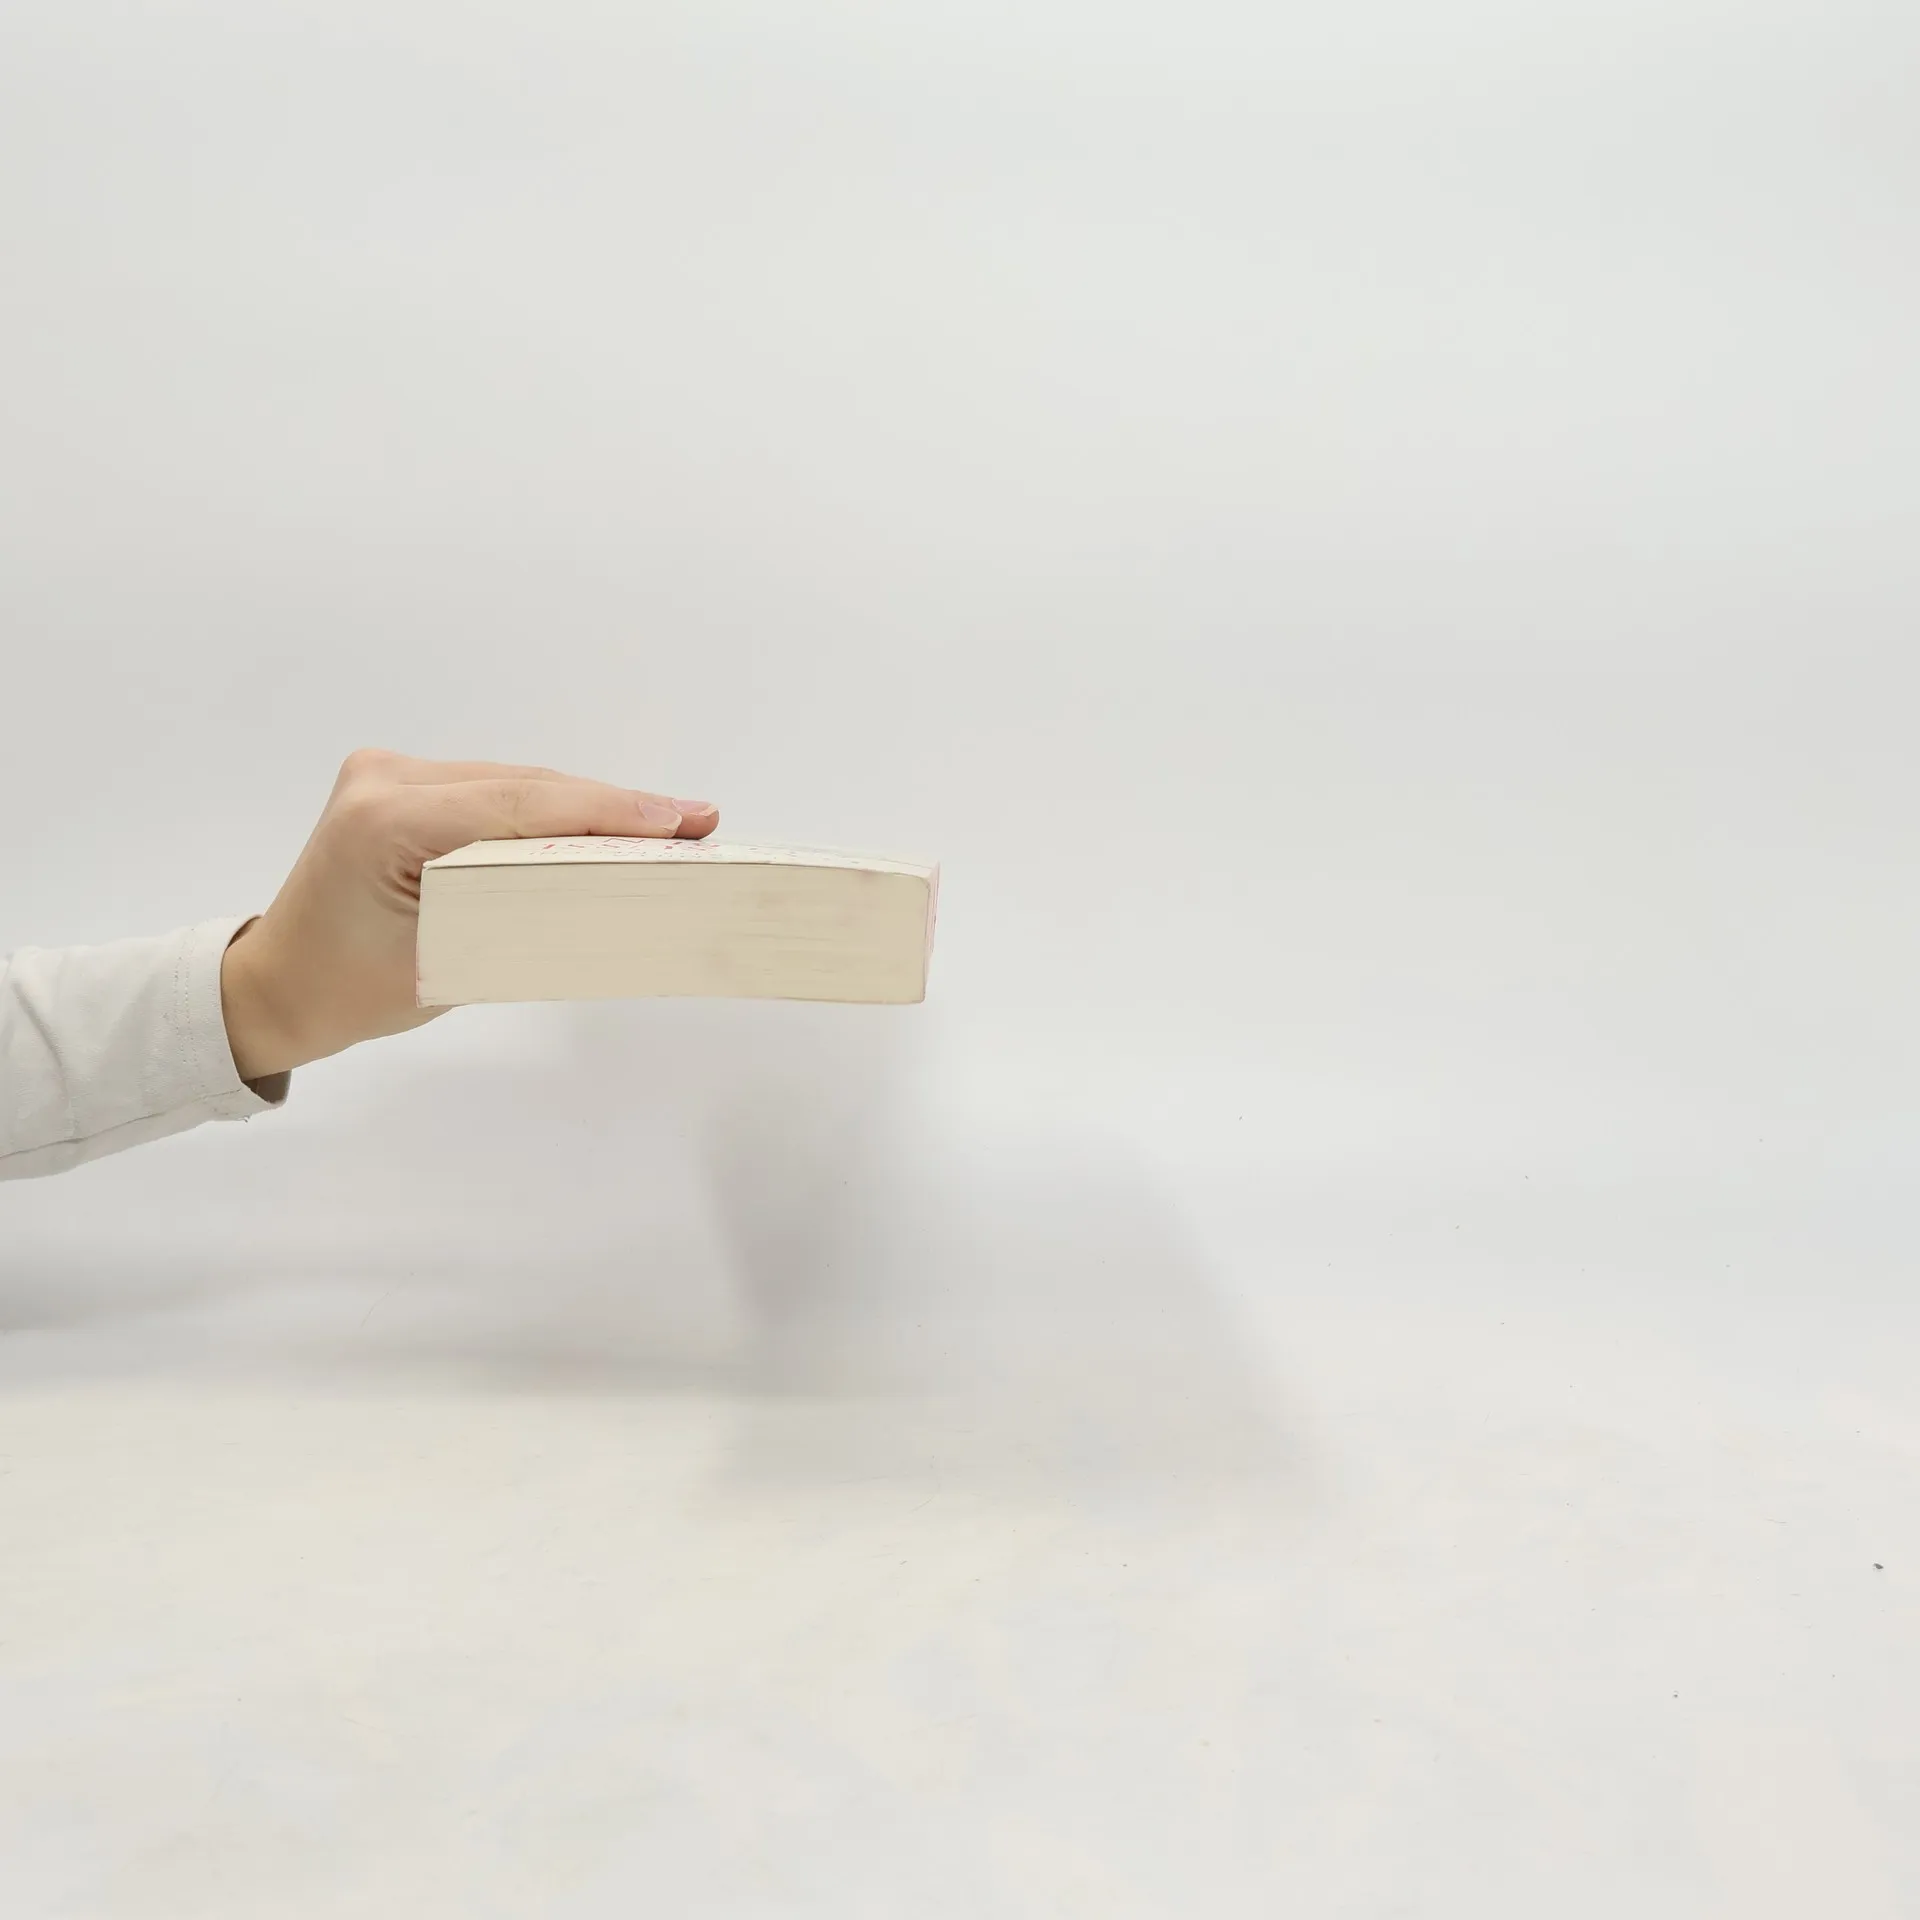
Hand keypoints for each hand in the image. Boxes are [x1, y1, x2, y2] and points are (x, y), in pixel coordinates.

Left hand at [220, 749, 717, 1079]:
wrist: (281, 984)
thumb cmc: (353, 993)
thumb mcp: (451, 962)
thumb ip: (526, 911)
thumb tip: (616, 887)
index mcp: (384, 821)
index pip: (520, 805)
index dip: (609, 811)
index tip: (679, 821)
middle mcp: (385, 778)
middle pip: (527, 787)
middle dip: (614, 807)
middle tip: (696, 821)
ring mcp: (390, 773)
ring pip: (518, 784)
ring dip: (589, 807)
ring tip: (668, 824)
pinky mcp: (400, 782)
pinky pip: (495, 790)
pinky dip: (551, 811)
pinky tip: (606, 823)